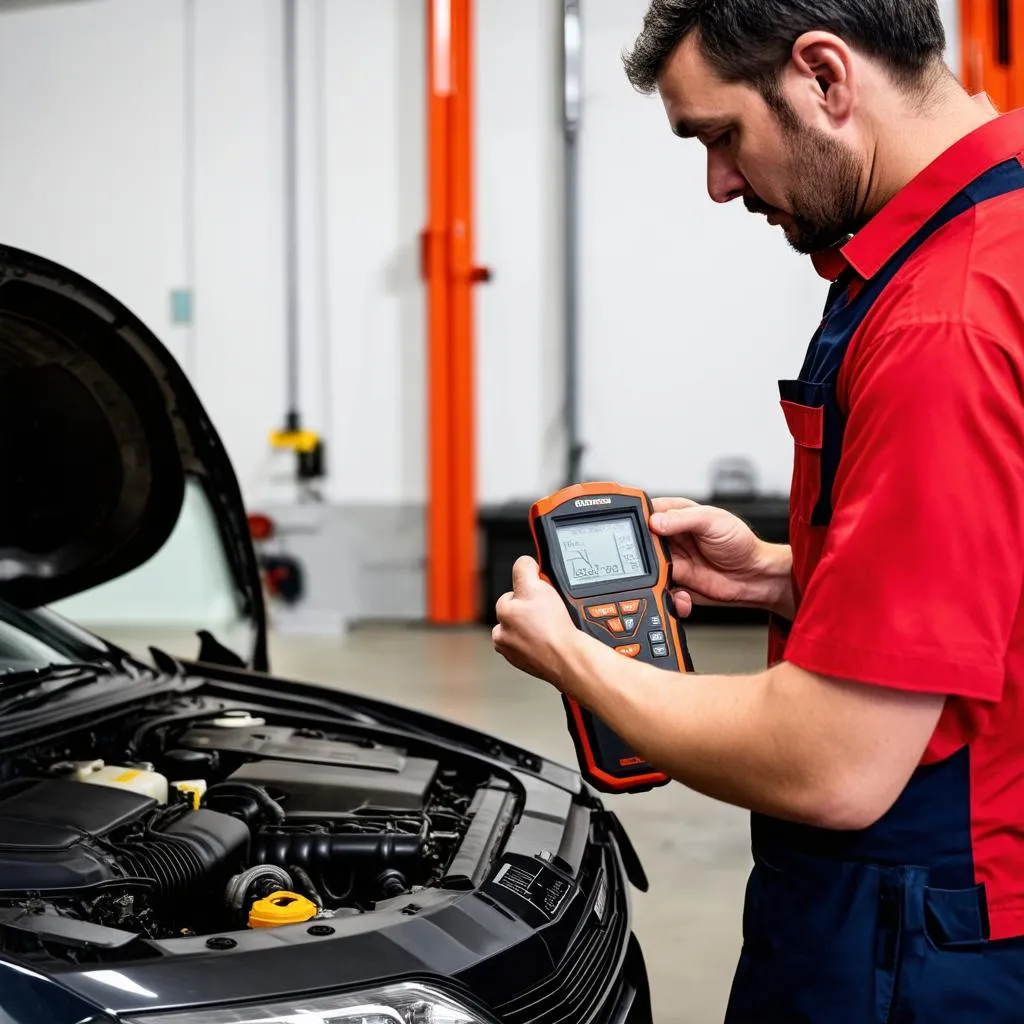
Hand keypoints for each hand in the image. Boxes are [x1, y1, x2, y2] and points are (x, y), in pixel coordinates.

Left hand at [492, 556, 586, 684]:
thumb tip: (524, 563)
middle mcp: (503, 633)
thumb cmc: (553, 627)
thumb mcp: (537, 586)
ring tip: (551, 628)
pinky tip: (552, 641)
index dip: (530, 591)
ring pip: (524, 631)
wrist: (568, 658)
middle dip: (532, 611)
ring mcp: (513, 651)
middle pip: (518, 613)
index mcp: (503, 612)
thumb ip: (525, 569)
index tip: (541, 594)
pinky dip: (540, 644)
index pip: (512, 593)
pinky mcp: (525, 664)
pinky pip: (532, 648)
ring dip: (535, 628)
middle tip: (549, 613)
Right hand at [649, 498, 791, 618]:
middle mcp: (669, 536)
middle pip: (640, 542)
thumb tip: (655, 521)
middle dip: (640, 553)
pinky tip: (681, 594)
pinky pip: (658, 588)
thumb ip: (682, 519)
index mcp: (676, 514)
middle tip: (654, 559)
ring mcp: (670, 559)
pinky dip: (665, 594)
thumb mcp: (713, 520)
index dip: (637, 519)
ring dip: (653, 576)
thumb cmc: (740, 543)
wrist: (754, 577)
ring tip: (668, 577)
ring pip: (646, 567)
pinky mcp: (674, 580)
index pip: (646, 511)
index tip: (636, 529)